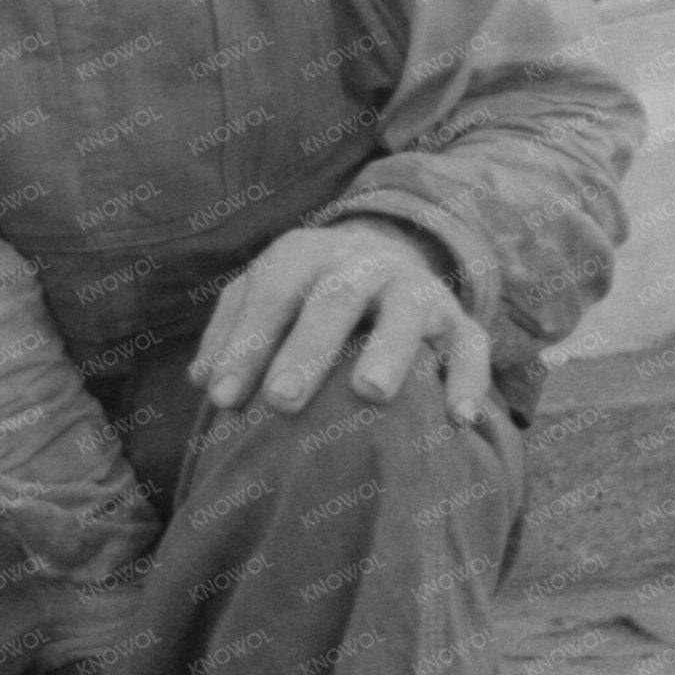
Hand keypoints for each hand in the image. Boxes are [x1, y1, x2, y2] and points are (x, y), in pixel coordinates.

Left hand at [191, 218, 493, 429]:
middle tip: (282, 401)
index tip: (222, 399)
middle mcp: (363, 263)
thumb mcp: (268, 296)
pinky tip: (458, 419)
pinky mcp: (459, 321)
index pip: (270, 293)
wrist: (388, 259)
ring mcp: (415, 289)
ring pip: (406, 313)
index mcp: (305, 255)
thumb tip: (203, 381)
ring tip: (370, 392)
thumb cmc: (307, 294)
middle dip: (307, 348)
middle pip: (335, 298)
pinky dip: (467, 380)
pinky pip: (471, 347)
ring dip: (388, 351)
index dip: (245, 343)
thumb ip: (234, 331)